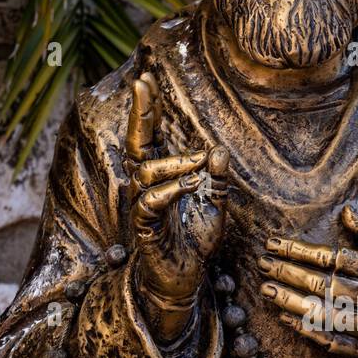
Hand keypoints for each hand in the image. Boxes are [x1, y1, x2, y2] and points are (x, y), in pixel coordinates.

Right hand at [126, 71, 229, 343]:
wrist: (185, 279)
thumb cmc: (194, 240)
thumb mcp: (215, 205)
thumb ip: (218, 180)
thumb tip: (220, 152)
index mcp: (160, 178)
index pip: (148, 138)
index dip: (144, 110)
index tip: (143, 78)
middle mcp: (145, 188)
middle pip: (137, 146)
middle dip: (140, 114)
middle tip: (143, 86)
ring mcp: (143, 208)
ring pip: (146, 173)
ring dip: (175, 163)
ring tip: (200, 165)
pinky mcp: (145, 230)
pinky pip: (150, 203)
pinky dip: (171, 191)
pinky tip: (190, 187)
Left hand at [258, 203, 357, 357]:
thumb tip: (344, 212)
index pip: (325, 256)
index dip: (296, 250)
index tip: (272, 243)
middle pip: (317, 282)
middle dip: (286, 272)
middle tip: (261, 264)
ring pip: (319, 311)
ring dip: (290, 301)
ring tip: (267, 290)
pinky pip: (331, 339)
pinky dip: (307, 330)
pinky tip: (287, 320)